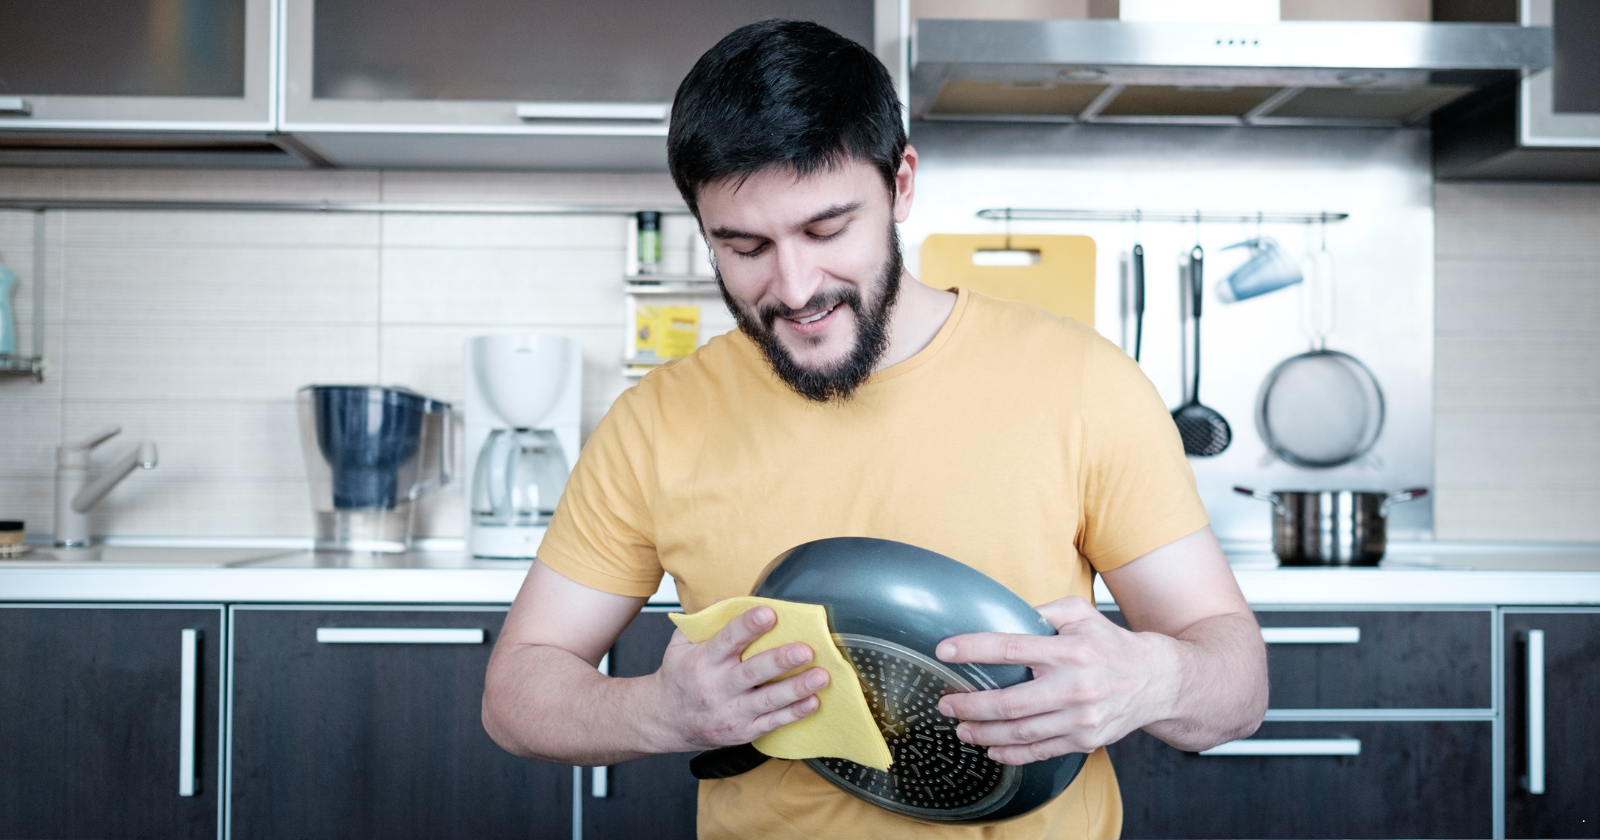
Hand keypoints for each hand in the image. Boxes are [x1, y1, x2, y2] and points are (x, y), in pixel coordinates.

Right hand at [650, 606, 830, 751]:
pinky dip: (794, 713)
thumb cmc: (679, 676)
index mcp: (703, 661)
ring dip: (796, 688)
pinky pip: (772, 723)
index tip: (769, 613)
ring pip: (767, 700)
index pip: (727, 640)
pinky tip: (813, 702)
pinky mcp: (742, 732)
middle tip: (805, 649)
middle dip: (780, 660)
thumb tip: (729, 598)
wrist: (665, 719)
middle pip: (752, 672)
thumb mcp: (682, 644)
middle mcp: (717, 687)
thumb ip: (706, 621)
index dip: (748, 626)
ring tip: (821, 676)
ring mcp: (731, 712)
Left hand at [934, 597, 1178, 764]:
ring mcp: (1080, 718)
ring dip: (984, 733)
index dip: (974, 649)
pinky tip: (991, 749)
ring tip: (960, 728)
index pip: (1011, 648)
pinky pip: (1040, 751)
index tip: (945, 651)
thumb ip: (1044, 610)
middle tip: (945, 703)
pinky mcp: (1084, 739)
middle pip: (1010, 702)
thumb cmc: (1110, 644)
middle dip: (970, 705)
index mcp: (1070, 650)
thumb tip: (1003, 613)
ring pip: (1021, 732)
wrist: (1156, 681)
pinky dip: (1012, 754)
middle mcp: (1074, 686)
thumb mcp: (1081, 613)